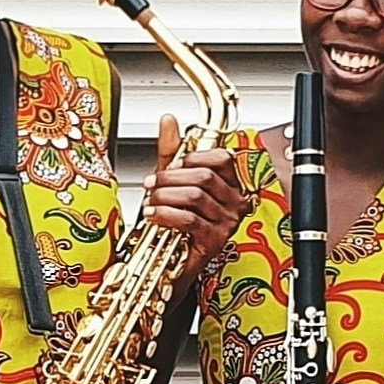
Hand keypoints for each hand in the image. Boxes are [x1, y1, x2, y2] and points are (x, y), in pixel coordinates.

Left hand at [143, 115, 245, 270]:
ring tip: (150, 202)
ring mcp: (227, 224)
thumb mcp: (172, 182)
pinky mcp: (214, 242)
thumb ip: (172, 152)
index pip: (222, 159)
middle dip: (172, 177)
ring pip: (195, 197)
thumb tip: (168, 120)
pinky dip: (166, 215)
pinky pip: (189, 220)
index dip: (194, 157)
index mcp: (230, 186)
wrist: (168, 262)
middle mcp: (234, 204)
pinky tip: (153, 215)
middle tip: (151, 183)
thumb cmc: (175, 224)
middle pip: (205, 176)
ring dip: (165, 196)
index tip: (172, 164)